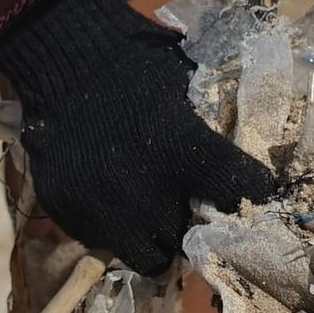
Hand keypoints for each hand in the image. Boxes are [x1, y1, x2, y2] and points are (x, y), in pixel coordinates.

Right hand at [0, 0, 281, 276]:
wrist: (61, 55)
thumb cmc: (132, 60)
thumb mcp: (185, 85)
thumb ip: (208, 128)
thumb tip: (237, 147)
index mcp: (185, 153)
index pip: (243, 193)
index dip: (252, 193)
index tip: (250, 190)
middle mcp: (149, 194)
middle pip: (191, 240)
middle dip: (194, 226)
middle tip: (190, 206)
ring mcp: (106, 209)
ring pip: (148, 257)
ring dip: (156, 240)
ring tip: (152, 215)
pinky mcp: (70, 213)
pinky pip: (103, 241)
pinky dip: (113, 228)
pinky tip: (112, 198)